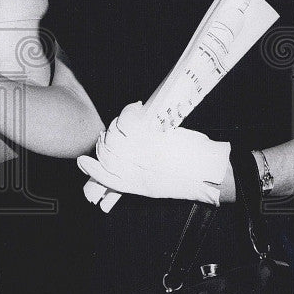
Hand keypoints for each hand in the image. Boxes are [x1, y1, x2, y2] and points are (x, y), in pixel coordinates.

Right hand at [76, 102, 230, 205]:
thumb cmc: (188, 178)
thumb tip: (124, 167)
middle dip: (106, 139)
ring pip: (115, 136)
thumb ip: (139, 178)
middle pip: (107, 152)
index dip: (91, 169)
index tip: (83, 161)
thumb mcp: (158, 187)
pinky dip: (130, 111)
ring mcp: (141, 154)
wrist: (210, 173)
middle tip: (114, 130)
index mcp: (136, 185)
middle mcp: (135, 171)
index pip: (105, 177)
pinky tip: (138, 107)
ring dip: (118, 123)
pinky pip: (129, 122)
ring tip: (130, 117)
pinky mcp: (151, 140)